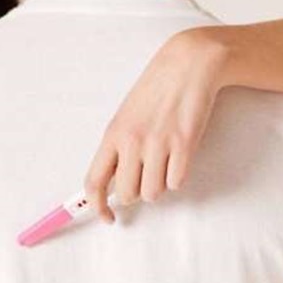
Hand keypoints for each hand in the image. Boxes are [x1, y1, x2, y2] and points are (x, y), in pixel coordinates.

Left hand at [84, 28, 229, 222]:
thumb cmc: (156, 91)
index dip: (97, 206)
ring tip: (164, 162)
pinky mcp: (184, 144)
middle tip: (146, 176)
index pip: (94, 181)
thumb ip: (118, 148)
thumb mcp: (126, 116)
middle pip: (127, 194)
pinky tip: (180, 155)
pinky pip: (177, 182)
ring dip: (159, 185)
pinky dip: (178, 176)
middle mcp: (132, 141)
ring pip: (153, 193)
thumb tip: (112, 186)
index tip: (107, 217)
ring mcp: (158, 143)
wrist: (188, 65)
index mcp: (112, 134)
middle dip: (137, 193)